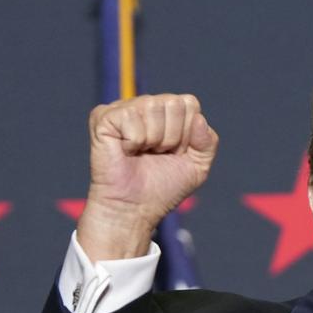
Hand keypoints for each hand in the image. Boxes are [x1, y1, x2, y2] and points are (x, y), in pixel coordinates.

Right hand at [76, 93, 218, 260]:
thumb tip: (198, 119)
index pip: (189, 103)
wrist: (135, 209)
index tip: (175, 153)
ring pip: (152, 107)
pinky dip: (134, 141)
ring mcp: (124, 108)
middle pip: (173, 103)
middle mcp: (146, 105)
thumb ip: (208, 142)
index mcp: (167, 112)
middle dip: (171, 136)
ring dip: (153, 139)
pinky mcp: (103, 116)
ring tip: (142, 154)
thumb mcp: (197, 168)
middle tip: (157, 154)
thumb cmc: (163, 188)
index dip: (187, 134)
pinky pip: (131, 117)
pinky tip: (126, 151)